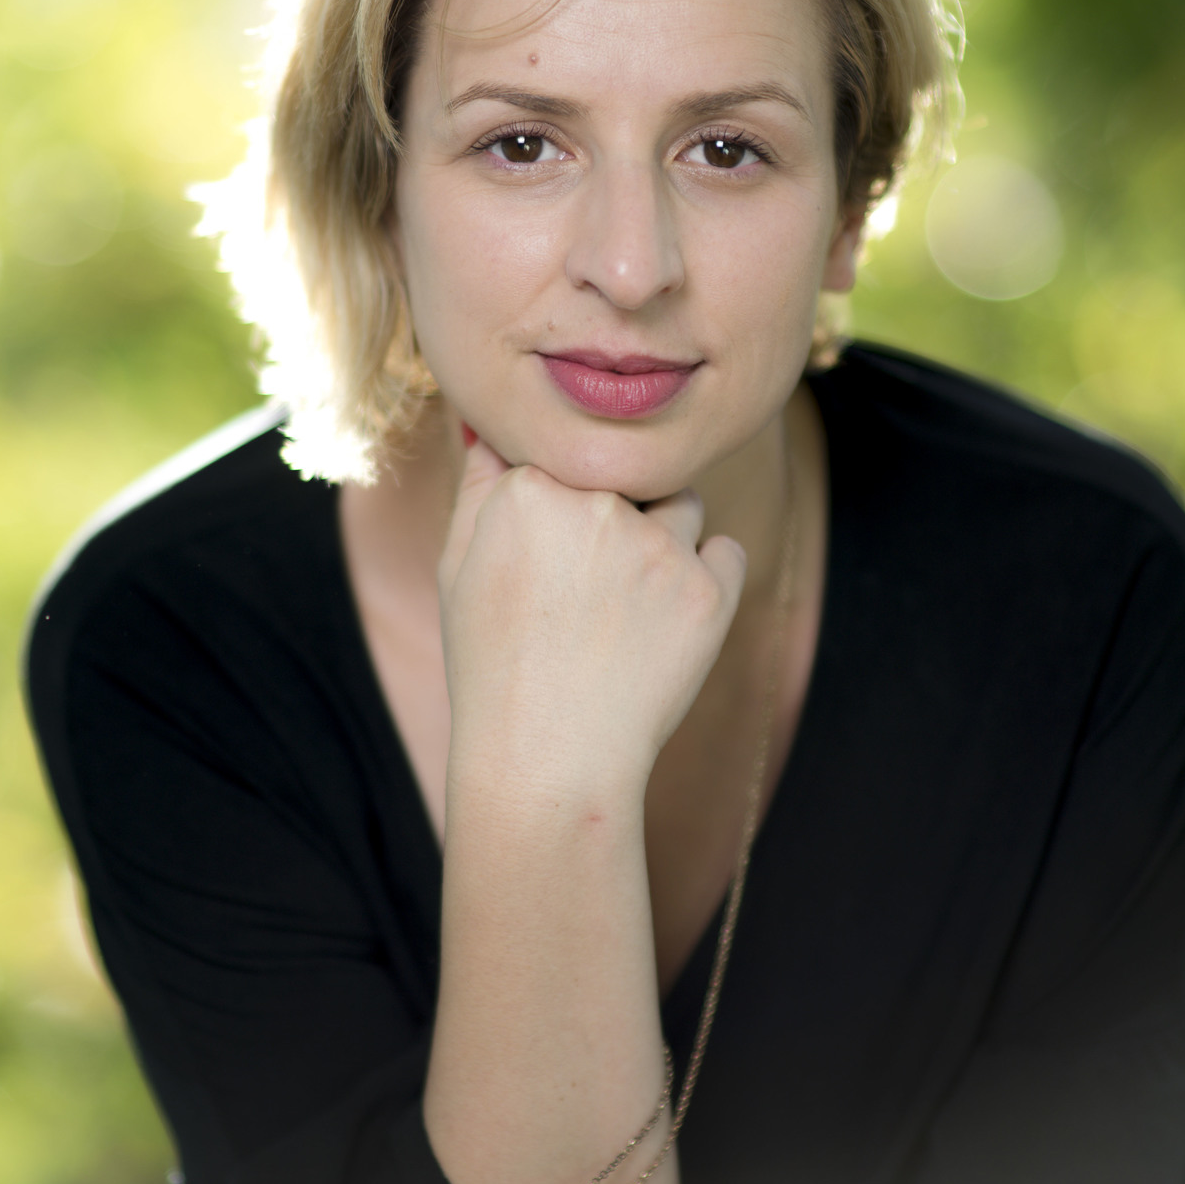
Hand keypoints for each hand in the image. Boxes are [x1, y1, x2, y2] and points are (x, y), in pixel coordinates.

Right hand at [438, 438, 747, 800]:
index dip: (567, 492)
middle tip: (591, 579)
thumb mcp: (458, 565)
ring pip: (682, 502)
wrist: (547, 759)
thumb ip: (481, 482)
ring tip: (626, 604)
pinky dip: (705, 577)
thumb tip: (497, 424)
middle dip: (618, 506)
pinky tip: (664, 621)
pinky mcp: (711, 591)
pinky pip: (726, 551)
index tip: (557, 541)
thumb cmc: (493, 666)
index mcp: (531, 488)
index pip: (568, 448)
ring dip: (664, 534)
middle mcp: (599, 504)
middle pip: (629, 469)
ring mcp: (660, 547)